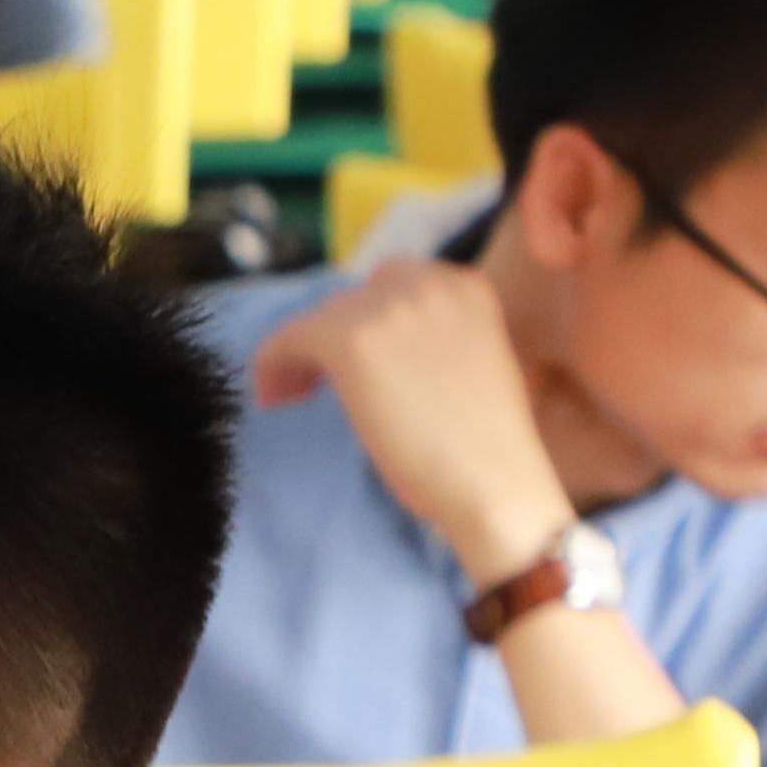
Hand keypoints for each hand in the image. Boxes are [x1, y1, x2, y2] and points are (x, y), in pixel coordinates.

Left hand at [251, 269, 576, 583]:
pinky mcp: (353, 340)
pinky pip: (288, 338)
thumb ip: (427, 339)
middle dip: (331, 337)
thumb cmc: (484, 446)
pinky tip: (276, 398)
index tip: (346, 363)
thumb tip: (368, 346)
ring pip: (319, 319)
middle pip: (351, 300)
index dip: (359, 322)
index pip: (389, 286)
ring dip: (302, 354)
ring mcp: (390, 308)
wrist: (494, 482)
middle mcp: (428, 284)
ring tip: (294, 394)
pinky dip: (272, 364)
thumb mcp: (466, 364)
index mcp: (465, 287)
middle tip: (312, 384)